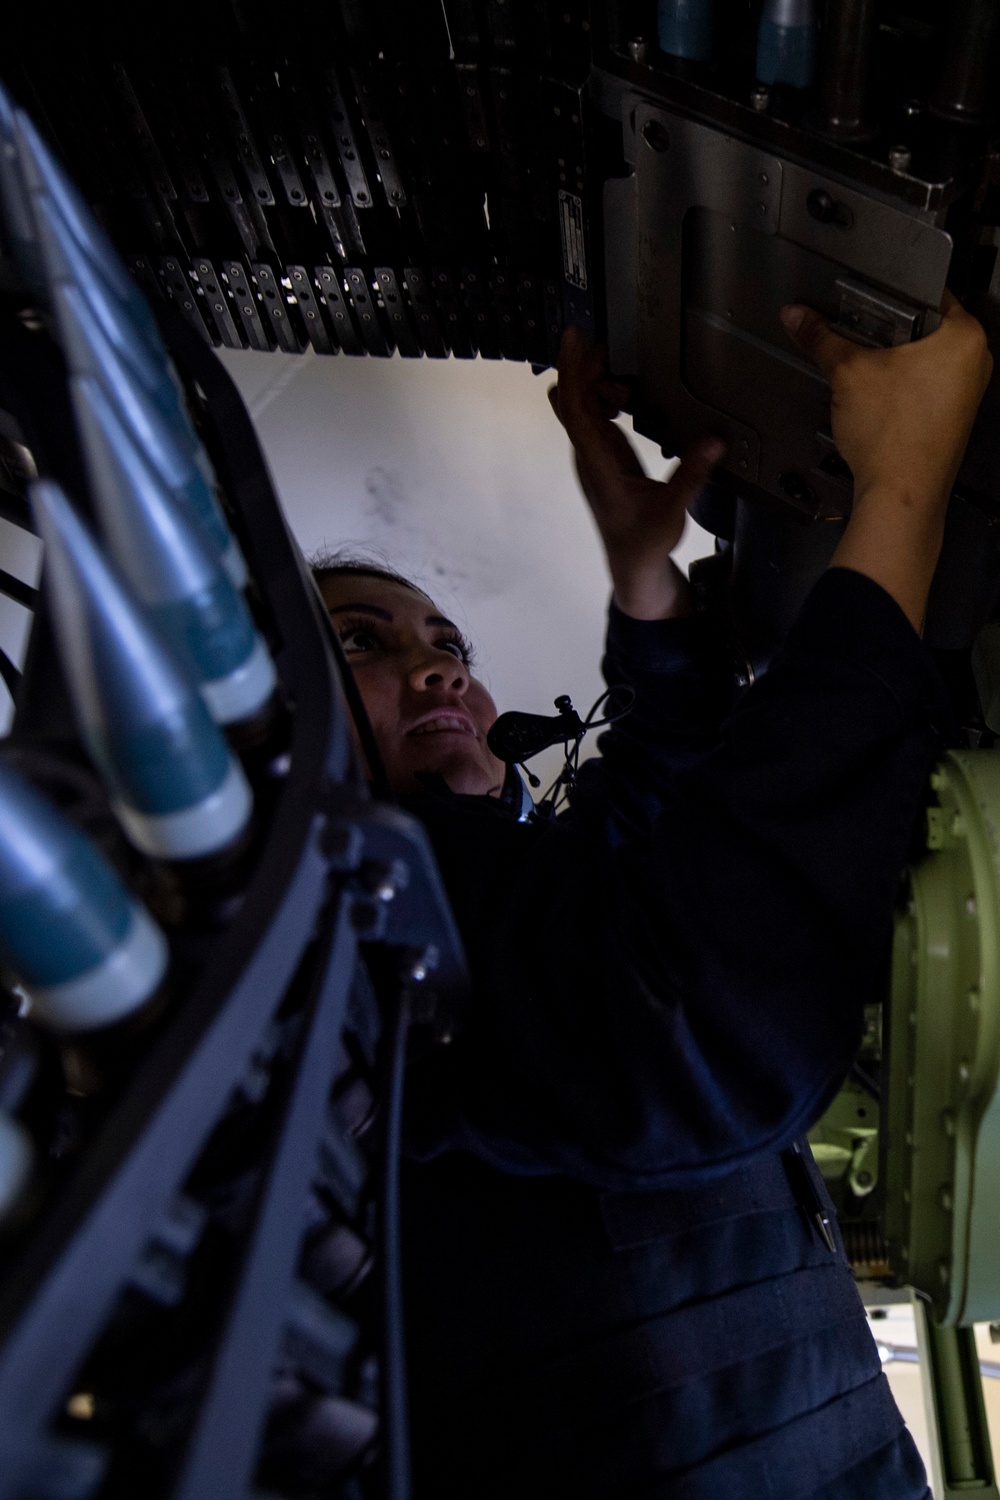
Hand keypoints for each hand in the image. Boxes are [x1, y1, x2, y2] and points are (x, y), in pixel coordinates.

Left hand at [549, 327, 723, 619]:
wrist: (633, 566)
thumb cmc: (644, 543)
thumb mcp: (671, 511)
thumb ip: (690, 476)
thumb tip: (713, 442)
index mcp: (598, 465)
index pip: (575, 409)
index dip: (573, 371)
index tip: (575, 338)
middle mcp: (589, 456)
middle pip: (574, 399)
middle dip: (587, 368)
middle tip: (611, 345)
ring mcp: (594, 455)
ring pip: (582, 405)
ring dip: (598, 383)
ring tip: (626, 376)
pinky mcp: (605, 455)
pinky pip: (595, 416)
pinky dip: (606, 397)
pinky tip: (627, 394)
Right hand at [782, 293, 991, 630]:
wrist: (901, 496)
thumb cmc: (896, 439)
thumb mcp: (848, 372)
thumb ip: (821, 338)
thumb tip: (799, 317)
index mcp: (964, 337)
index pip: (927, 290)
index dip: (889, 289)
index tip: (865, 294)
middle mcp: (974, 363)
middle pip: (923, 326)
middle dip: (887, 328)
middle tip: (857, 331)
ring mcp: (966, 394)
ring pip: (923, 359)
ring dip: (891, 359)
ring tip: (863, 368)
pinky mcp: (950, 418)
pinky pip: (923, 387)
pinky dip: (899, 386)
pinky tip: (875, 398)